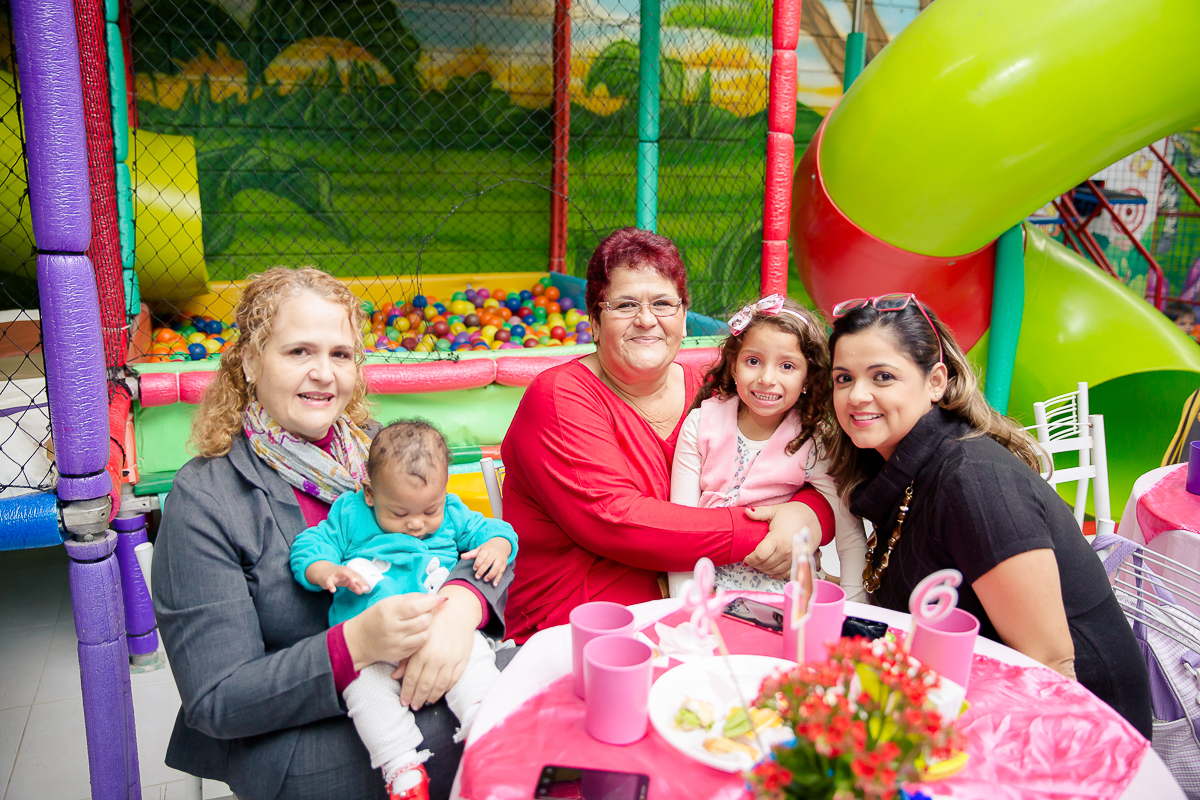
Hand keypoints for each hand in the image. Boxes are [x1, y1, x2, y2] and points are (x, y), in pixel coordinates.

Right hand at [306, 562, 370, 594]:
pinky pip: (329, 581)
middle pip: (352, 573)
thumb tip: (362, 591)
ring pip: (342, 572)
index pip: (357, 576)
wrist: (322, 572)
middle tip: (364, 587)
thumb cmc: (337, 576)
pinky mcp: (327, 578)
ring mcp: (335, 573)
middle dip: (358, 578)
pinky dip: (331, 585)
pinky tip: (333, 590)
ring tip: (353, 581)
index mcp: (349, 571)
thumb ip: (354, 586)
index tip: (367, 589)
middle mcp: (343, 571)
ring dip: (349, 575)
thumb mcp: (346, 581)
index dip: (362, 582)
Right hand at [342, 592, 444, 670]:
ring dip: (427, 626)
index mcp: (389, 612)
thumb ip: (411, 598)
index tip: (439, 599)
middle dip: (430, 613)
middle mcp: (393, 630)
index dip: (431, 602)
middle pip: (424, 621)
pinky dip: (421, 637)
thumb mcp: (389, 602)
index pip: (416, 607)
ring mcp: (397, 644)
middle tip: (426, 610)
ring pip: (425, 635)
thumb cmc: (376, 617)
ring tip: (421, 621)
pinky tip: (415, 632)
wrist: (360, 640)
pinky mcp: (400, 655)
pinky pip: (419, 646)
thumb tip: (433, 597)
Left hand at [397, 584, 481, 708]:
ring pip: (439, 686)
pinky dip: (446, 689)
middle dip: (417, 698)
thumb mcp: (416, 637)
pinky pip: (453, 680)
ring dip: (431, 697)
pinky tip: (440, 692)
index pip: (412, 679)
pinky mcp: (462, 660)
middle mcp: (436, 658)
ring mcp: (450, 661)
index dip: (407, 692)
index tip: (403, 701)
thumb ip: (405, 658)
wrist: (458, 612)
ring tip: (426, 703)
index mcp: (422, 652)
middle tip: (413, 706)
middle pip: (424, 686)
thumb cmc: (434, 622)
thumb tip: (395, 676)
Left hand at [462, 537, 511, 585]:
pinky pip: (501, 572)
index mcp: (487, 549)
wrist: (501, 544)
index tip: (474, 568)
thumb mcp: (479, 549)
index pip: (482, 556)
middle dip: (482, 570)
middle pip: (488, 563)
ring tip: (485, 580)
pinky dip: (498, 578)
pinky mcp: (504, 564)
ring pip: (496, 567)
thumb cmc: (487, 548)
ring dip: (490, 574)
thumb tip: (461, 556)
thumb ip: (471, 554)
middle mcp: (494, 554)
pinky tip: (494, 584)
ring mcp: (500, 559)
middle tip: (477, 577)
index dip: (477, 563)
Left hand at [743, 502, 820, 578]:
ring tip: (758, 564)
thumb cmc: (793, 514)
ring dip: (764, 569)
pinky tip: (770, 570)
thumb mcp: (774, 511)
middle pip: (766, 565)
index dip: (750, 559)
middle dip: (755, 565)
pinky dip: (776, 574)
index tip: (745, 558)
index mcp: (778, 538)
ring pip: (774, 571)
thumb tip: (746, 512)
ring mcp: (793, 557)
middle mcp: (786, 551)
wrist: (813, 518)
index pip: (760, 555)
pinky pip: (785, 573)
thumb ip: (759, 512)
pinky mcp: (798, 561)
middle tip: (750, 561)